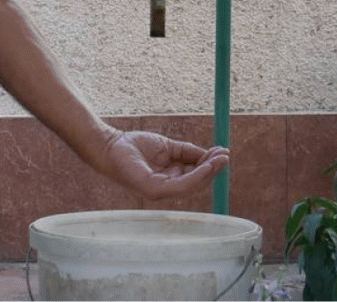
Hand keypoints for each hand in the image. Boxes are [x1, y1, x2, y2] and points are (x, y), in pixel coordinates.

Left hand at [100, 130, 229, 199]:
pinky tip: (207, 164)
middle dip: (213, 169)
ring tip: (220, 158)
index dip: (209, 166)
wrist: (111, 145)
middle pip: (196, 183)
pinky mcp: (154, 190)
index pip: (194, 176)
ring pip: (192, 185)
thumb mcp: (167, 147)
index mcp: (168, 179)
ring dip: (209, 172)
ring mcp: (160, 192)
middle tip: (225, 155)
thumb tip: (209, 153)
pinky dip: (197, 175)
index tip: (223, 153)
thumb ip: (186, 151)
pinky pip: (181, 185)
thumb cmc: (134, 146)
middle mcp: (166, 188)